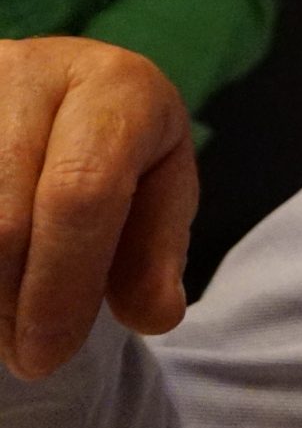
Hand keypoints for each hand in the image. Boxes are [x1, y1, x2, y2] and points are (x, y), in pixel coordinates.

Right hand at [0, 39, 193, 379]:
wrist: (60, 89)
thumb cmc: (119, 148)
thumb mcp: (160, 187)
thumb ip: (157, 252)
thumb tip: (157, 314)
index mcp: (115, 85)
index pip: (81, 191)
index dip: (62, 283)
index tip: (50, 355)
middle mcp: (32, 72)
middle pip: (3, 218)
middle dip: (12, 305)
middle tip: (28, 355)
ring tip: (6, 323)